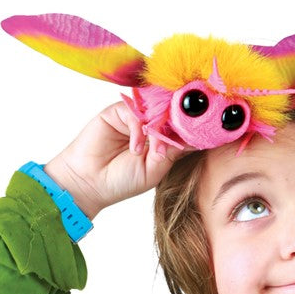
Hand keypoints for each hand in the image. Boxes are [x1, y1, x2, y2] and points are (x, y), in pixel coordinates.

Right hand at [43, 100, 190, 219]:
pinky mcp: (118, 112)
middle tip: (180, 137)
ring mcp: (135, 119)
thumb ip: (171, 152)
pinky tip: (135, 149)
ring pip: (155, 113)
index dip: (191, 131)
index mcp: (162, 143)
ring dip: (157, 131)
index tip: (205, 134)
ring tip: (152, 152)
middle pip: (170, 117)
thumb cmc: (121, 181)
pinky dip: (139, 129)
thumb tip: (191, 137)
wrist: (89, 182)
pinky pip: (135, 111)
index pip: (182, 130)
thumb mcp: (154, 170)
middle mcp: (150, 128)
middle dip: (176, 127)